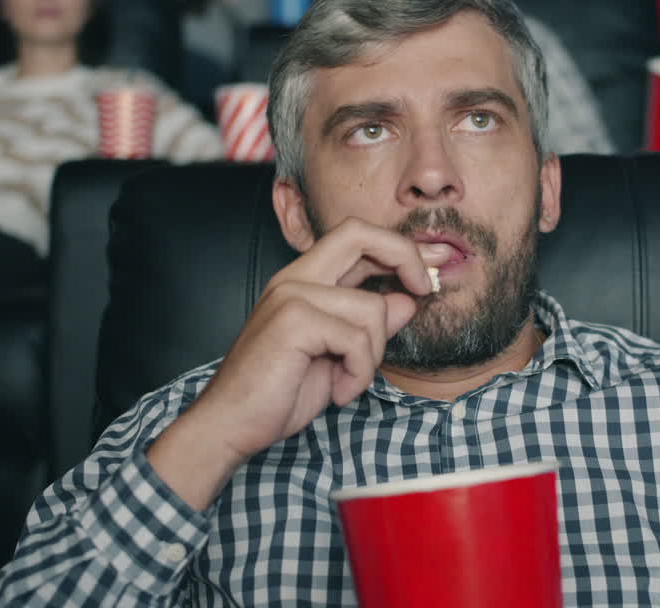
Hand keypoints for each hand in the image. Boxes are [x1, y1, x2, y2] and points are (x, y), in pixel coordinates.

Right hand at [147, 218, 451, 508]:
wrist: (231, 425)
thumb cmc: (279, 393)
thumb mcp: (338, 356)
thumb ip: (369, 324)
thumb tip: (407, 300)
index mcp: (303, 280)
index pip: (356, 238)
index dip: (399, 248)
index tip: (429, 270)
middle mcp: (295, 278)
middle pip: (359, 234)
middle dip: (404, 256)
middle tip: (424, 289)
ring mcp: (291, 295)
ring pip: (371, 309)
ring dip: (372, 357)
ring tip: (346, 381)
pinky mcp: (293, 321)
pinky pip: (357, 341)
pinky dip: (358, 374)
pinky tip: (337, 391)